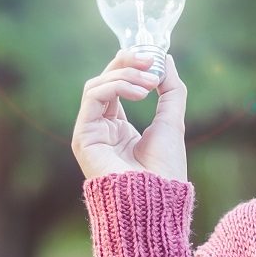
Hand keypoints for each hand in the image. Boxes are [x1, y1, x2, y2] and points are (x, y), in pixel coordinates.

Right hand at [71, 49, 187, 182]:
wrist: (156, 199)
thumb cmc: (164, 169)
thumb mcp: (172, 121)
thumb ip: (170, 90)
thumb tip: (166, 60)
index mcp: (118, 127)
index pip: (116, 84)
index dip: (132, 65)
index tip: (155, 57)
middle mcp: (101, 127)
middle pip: (103, 80)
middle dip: (127, 63)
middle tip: (150, 59)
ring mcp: (90, 132)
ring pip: (96, 85)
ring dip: (124, 75)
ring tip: (149, 82)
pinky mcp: (83, 136)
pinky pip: (93, 96)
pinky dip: (117, 86)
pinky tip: (139, 92)